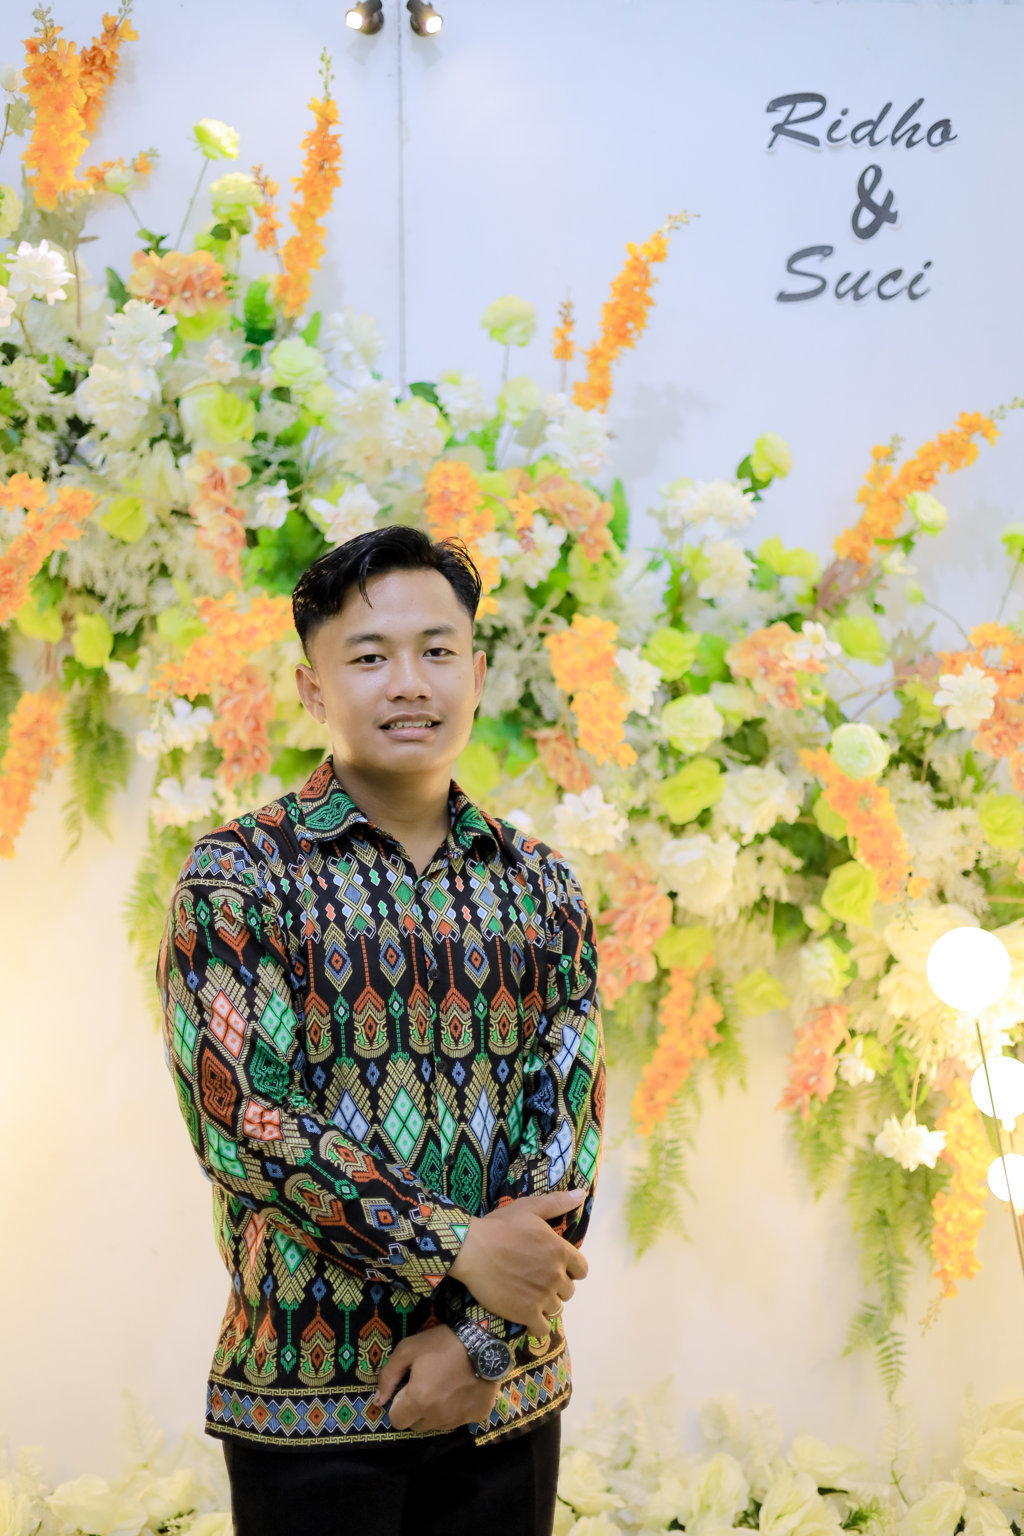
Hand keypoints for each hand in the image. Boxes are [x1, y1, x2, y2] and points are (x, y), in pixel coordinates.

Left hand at [370, 1324, 499, 1432]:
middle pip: (417, 1425)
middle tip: (426, 1385)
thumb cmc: (442, 1342)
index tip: (407, 1387)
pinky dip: (457, 1409)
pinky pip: (459, 1420)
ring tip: (445, 1386)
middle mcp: (438, 1417)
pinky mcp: (477, 1416)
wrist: (485, 1338)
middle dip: (416, 1410)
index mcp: (418, 1401)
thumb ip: (388, 1376)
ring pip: (437, 1425)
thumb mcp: (408, 1349)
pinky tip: (462, 1388)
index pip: (396, 1420)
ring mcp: (459, 1419)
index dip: (398, 1404)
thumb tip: (378, 1401)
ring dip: (435, 1411)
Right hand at [448, 1189, 588, 1336]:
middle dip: (556, 1286)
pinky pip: (542, 1328)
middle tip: (537, 1279)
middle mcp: (556, 1276)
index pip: (582, 1270)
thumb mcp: (530, 1208)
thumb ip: (558, 1203)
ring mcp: (542, 1297)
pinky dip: (537, 1325)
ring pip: (556, 1309)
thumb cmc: (500, 1226)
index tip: (555, 1266)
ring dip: (546, 1304)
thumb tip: (582, 1193)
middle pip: (569, 1290)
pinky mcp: (526, 1314)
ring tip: (529, 1296)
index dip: (570, 1269)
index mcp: (560, 1251)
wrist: (472, 1249)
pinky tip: (526, 1316)